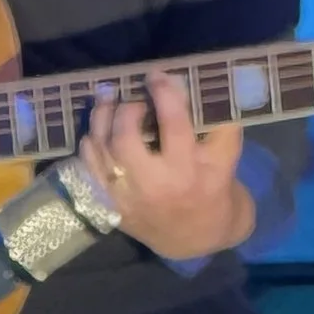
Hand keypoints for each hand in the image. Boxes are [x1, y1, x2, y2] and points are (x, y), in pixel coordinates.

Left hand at [78, 70, 254, 264]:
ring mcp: (126, 198)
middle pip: (125, 138)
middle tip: (134, 99)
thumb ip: (215, 120)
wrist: (195, 237)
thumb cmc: (212, 187)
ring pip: (100, 150)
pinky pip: (88, 167)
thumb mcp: (225, 157)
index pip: (173, 124)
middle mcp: (153, 186)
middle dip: (126, 109)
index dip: (163, 93)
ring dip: (101, 118)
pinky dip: (90, 143)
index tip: (156, 76)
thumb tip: (190, 81)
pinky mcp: (109, 204)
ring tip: (109, 99)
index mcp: (188, 172)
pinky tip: (100, 130)